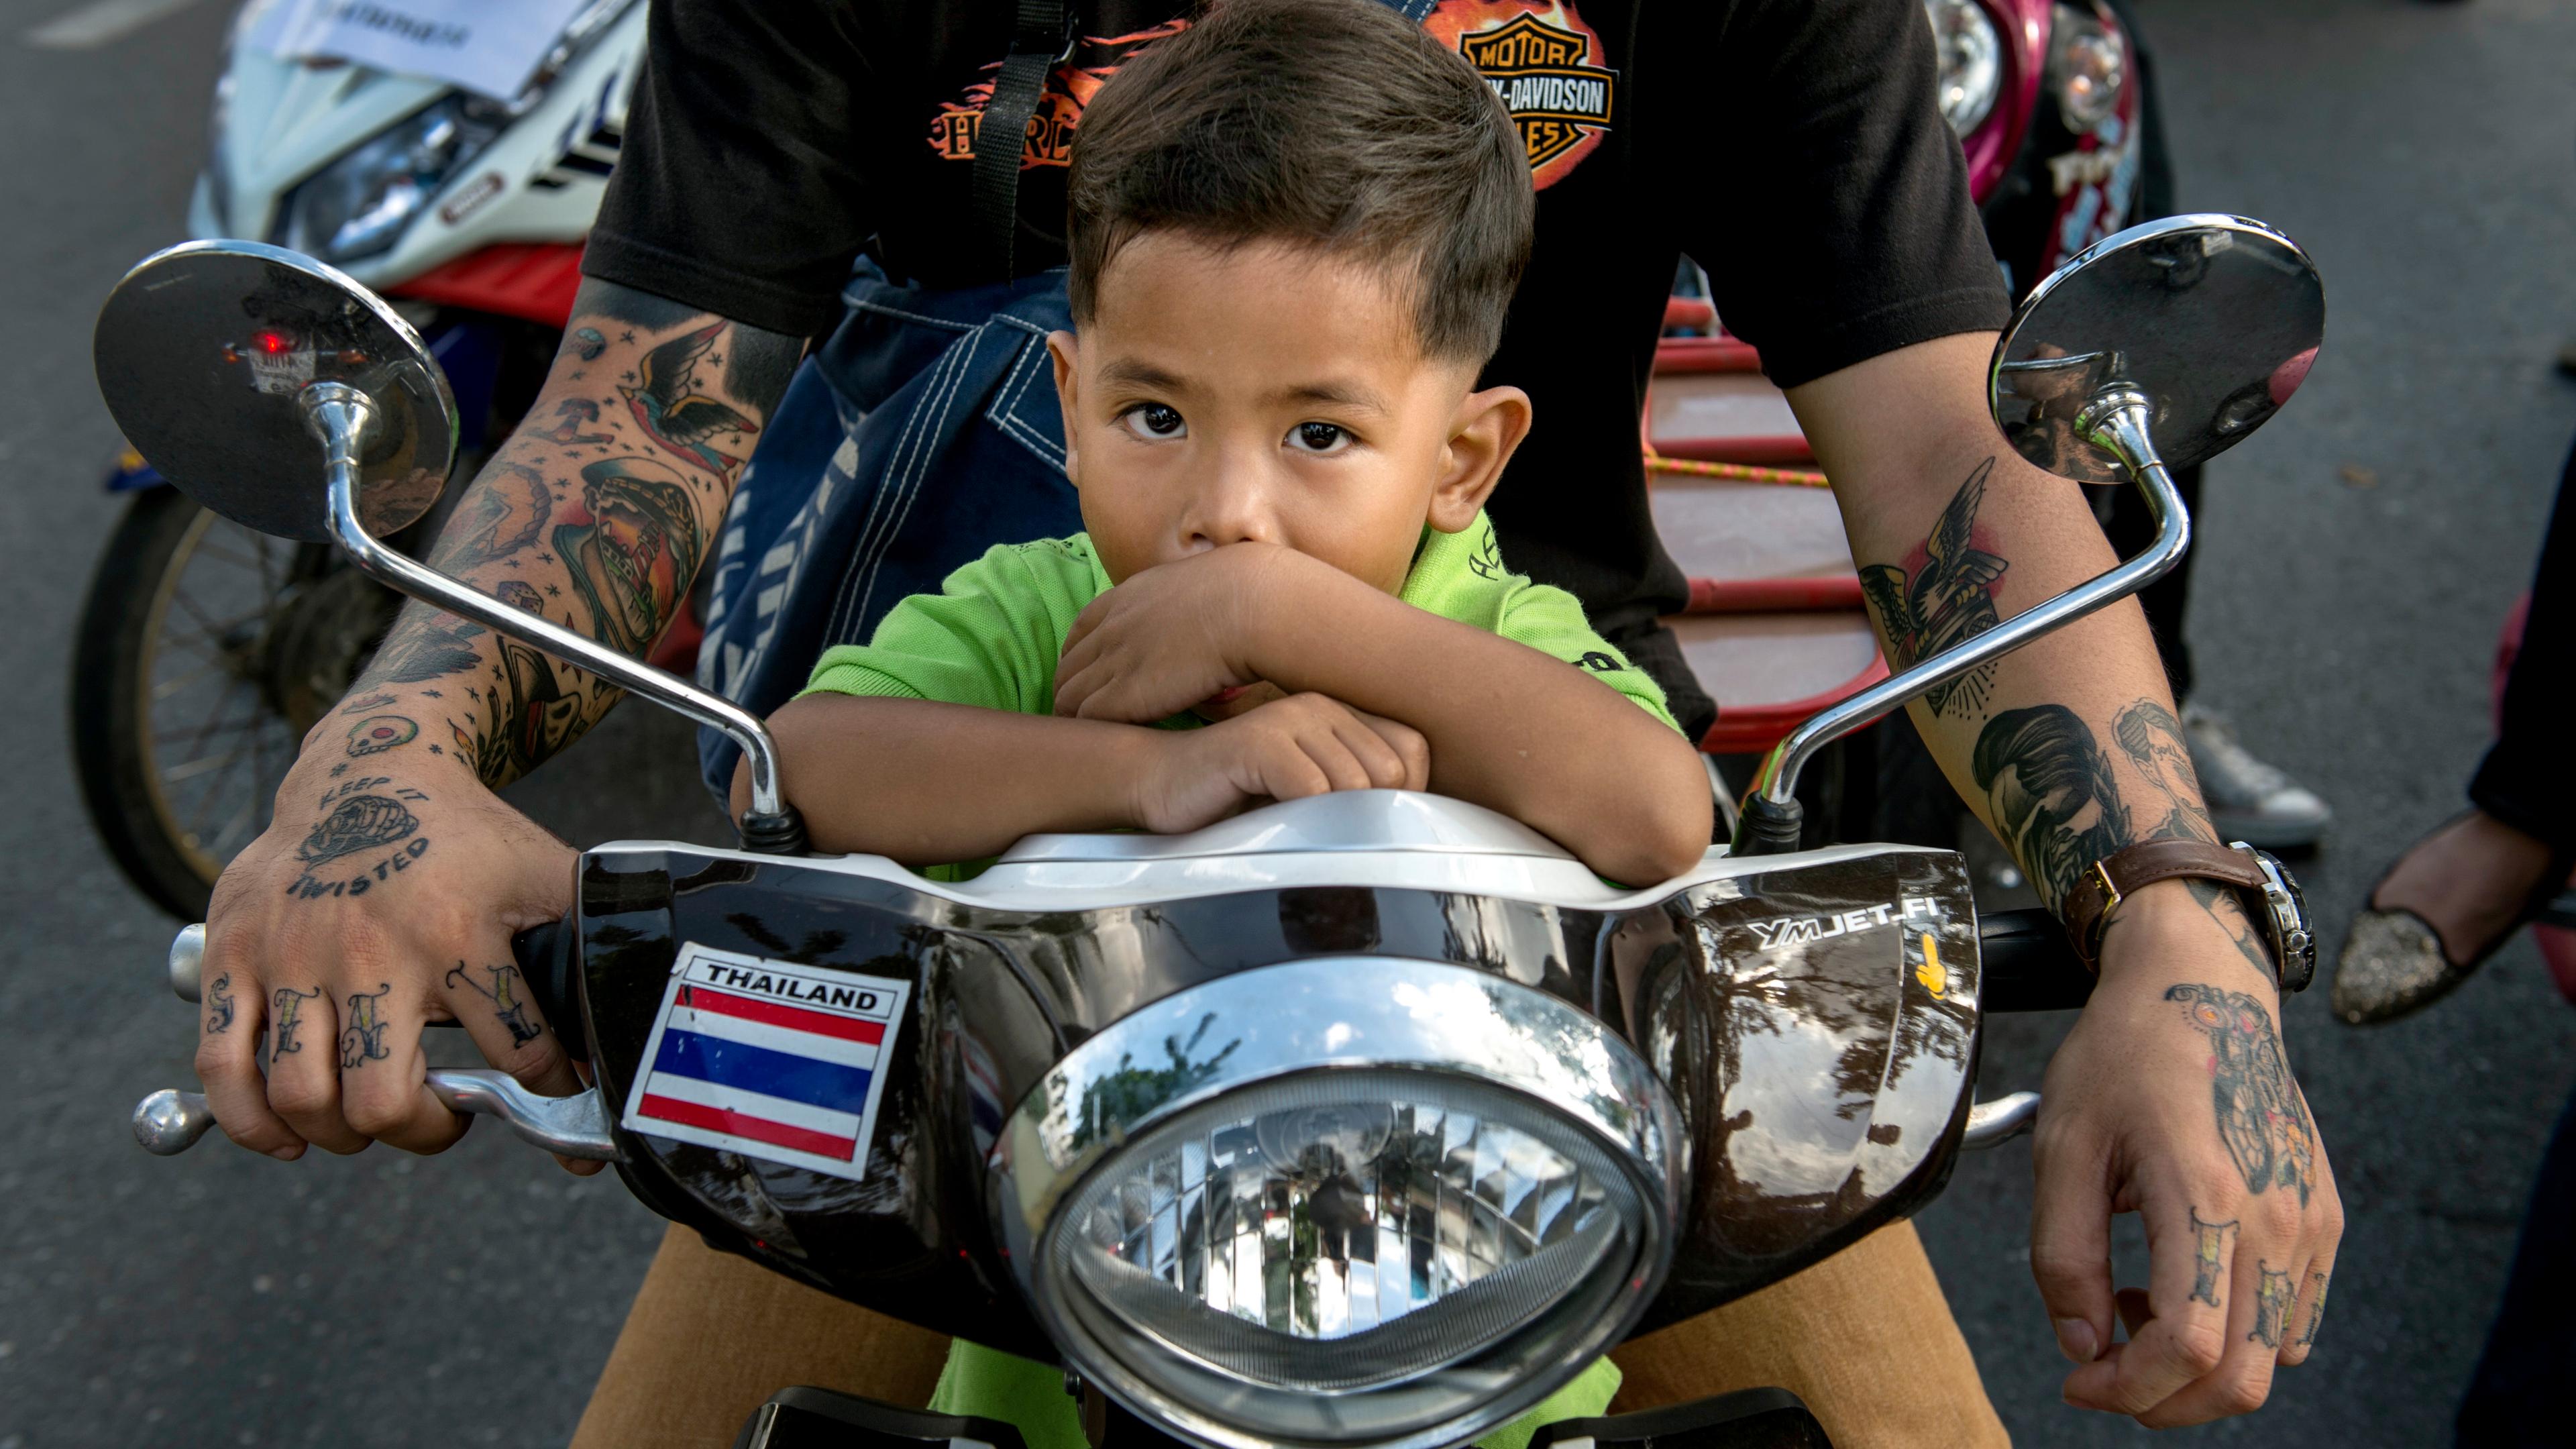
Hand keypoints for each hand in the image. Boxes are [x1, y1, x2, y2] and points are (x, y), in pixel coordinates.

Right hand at [193, 746, 593, 1171]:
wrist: (369, 770)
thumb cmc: (464, 837)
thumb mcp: (543, 873)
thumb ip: (589, 942)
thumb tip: (638, 1019)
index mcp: (456, 931)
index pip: (516, 1054)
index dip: (547, 1092)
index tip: (551, 1099)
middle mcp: (368, 948)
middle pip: (382, 1102)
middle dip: (421, 1132)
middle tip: (440, 1117)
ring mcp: (292, 955)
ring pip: (303, 1097)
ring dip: (343, 1133)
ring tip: (374, 1118)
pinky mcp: (232, 956)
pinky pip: (222, 1066)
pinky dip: (252, 1121)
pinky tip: (290, 1134)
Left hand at [1057, 543, 1316, 722]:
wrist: (1256, 607)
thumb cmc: (1252, 597)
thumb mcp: (1207, 584)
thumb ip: (1193, 600)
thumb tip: (1214, 610)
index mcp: (1132, 596)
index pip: (1083, 628)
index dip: (1080, 654)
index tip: (1088, 674)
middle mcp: (1115, 626)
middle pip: (1069, 663)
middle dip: (1070, 688)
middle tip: (1079, 713)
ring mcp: (1115, 659)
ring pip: (1068, 693)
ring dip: (1072, 714)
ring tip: (1084, 738)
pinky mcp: (1124, 694)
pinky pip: (1084, 715)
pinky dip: (1086, 729)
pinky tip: (1099, 744)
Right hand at [1131, 692, 1428, 833]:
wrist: (1161, 785)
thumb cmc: (1237, 798)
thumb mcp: (1309, 797)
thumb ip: (1355, 796)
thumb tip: (1412, 832)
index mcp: (1341, 714)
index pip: (1415, 751)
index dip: (1403, 797)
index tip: (1362, 825)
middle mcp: (1321, 707)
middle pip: (1391, 772)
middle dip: (1368, 817)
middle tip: (1328, 837)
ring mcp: (1290, 718)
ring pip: (1356, 785)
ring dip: (1332, 824)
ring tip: (1297, 832)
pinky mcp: (1259, 740)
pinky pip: (1313, 790)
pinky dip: (1304, 820)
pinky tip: (1275, 824)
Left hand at [2029, 882, 2341, 1425]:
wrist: (2199, 988)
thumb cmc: (2124, 1055)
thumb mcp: (2065, 1148)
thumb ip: (2064, 1257)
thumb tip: (2082, 1346)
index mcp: (2206, 1197)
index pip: (2189, 1347)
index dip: (2128, 1388)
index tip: (2078, 1378)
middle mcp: (2276, 1219)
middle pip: (2241, 1377)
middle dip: (2164, 1399)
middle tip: (2102, 1367)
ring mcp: (2310, 1221)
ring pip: (2272, 1357)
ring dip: (2200, 1366)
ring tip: (2136, 1305)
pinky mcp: (2324, 1217)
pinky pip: (2295, 1319)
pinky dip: (2240, 1333)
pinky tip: (2183, 1283)